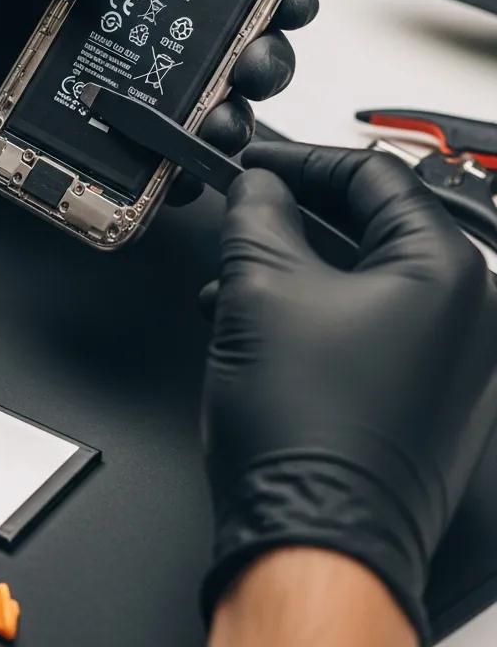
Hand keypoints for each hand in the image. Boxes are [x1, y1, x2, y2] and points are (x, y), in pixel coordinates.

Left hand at [0, 0, 318, 196]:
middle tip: (251, 71)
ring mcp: (121, 86)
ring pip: (200, 114)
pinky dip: (163, 177)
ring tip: (207, 130)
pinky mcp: (90, 134)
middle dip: (260, 64)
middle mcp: (143, 31)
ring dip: (220, 126)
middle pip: (233, 52)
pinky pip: (143, 164)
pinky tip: (163, 178)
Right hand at [200, 143, 496, 641]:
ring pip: (361, 278)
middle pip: (370, 228)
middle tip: (245, 208)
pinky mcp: (421, 396)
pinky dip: (309, 310)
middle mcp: (466, 314)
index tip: (257, 163)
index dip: (301, 161)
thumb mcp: (260, 286)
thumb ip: (258, 213)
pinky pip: (364, 324)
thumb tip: (259, 186)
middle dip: (293, 216)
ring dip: (292, 266)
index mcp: (446, 273)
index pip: (372, 178)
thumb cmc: (305, 431)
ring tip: (233, 274)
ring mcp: (448, 361)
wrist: (312, 538)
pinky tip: (253, 318)